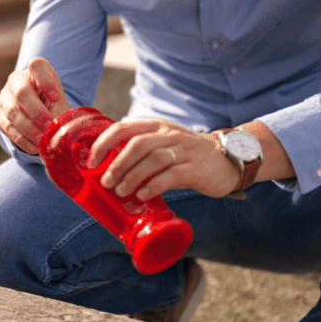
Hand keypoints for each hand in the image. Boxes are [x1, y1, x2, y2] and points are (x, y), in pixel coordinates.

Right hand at [0, 57, 69, 154]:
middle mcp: (16, 80)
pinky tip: (34, 147)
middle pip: (21, 92)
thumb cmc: (50, 103)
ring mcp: (5, 96)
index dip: (46, 81)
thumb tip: (62, 131)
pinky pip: (7, 127)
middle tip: (49, 126)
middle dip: (36, 112)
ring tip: (43, 141)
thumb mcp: (58, 101)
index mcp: (35, 71)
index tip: (55, 97)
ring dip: (29, 129)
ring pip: (13, 112)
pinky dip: (22, 139)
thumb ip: (59, 109)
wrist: (34, 110)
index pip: (37, 66)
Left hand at [87, 120, 240, 198]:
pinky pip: (172, 175)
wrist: (229, 159)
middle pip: (137, 144)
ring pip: (153, 159)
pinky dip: (154, 185)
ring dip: (133, 176)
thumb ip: (141, 151)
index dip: (104, 143)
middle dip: (117, 163)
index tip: (91, 161)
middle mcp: (169, 135)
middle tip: (105, 181)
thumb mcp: (164, 144)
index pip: (123, 128)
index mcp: (156, 127)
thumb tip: (109, 169)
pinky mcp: (196, 168)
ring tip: (121, 191)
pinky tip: (143, 194)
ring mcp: (184, 150)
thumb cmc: (188, 155)